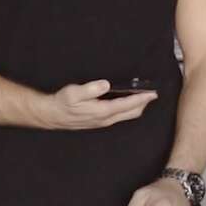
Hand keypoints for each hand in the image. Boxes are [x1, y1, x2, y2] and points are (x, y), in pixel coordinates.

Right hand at [35, 79, 156, 129]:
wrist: (52, 115)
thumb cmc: (63, 103)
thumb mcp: (73, 93)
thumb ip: (90, 88)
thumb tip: (105, 84)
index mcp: (102, 111)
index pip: (128, 105)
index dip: (142, 98)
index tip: (152, 92)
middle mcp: (106, 119)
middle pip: (132, 113)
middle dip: (144, 103)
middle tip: (153, 93)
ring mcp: (103, 121)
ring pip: (127, 115)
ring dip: (137, 106)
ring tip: (144, 96)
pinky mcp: (100, 121)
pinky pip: (120, 116)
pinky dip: (129, 109)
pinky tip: (128, 101)